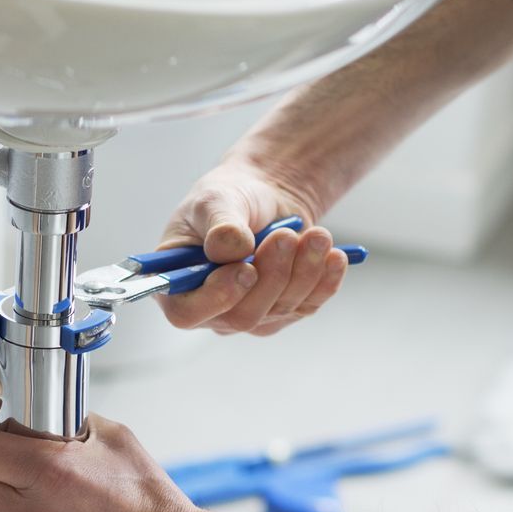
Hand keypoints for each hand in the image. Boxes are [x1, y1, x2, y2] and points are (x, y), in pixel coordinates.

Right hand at [156, 159, 348, 334]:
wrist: (265, 195)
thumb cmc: (229, 198)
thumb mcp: (215, 199)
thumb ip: (219, 225)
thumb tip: (231, 250)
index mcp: (178, 285)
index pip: (187, 313)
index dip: (215, 298)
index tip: (245, 269)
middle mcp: (211, 308)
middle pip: (242, 316)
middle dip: (271, 276)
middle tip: (287, 237)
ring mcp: (250, 313)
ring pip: (279, 309)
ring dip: (302, 269)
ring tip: (316, 234)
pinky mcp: (284, 310)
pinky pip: (308, 304)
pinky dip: (324, 279)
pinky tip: (334, 256)